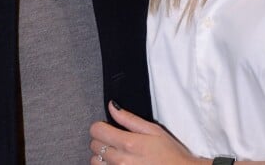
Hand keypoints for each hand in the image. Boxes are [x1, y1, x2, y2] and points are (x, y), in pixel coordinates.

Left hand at [89, 100, 205, 164]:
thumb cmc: (170, 153)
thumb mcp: (153, 130)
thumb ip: (129, 118)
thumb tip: (112, 106)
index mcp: (129, 143)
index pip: (96, 130)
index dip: (100, 126)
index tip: (107, 127)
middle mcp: (121, 161)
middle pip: (94, 145)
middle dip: (101, 139)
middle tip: (114, 140)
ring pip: (95, 162)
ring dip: (102, 156)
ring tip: (116, 154)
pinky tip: (117, 164)